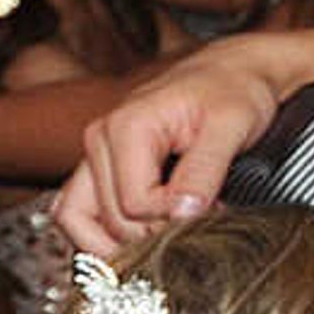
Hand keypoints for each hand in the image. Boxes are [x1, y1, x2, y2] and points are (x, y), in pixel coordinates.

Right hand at [51, 29, 313, 254]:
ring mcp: (96, 153)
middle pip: (112, 220)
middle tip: (198, 222)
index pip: (134, 206)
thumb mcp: (231, 126)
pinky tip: (136, 241)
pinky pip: (79, 212)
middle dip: (156, 233)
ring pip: (80, 221)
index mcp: (126, 127)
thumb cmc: (234, 90)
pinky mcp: (101, 166)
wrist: (234, 71)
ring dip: (123, 241)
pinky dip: (100, 235)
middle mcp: (100, 139)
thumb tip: (182, 214)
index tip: (212, 209)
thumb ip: (204, 172)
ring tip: (168, 236)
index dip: (172, 220)